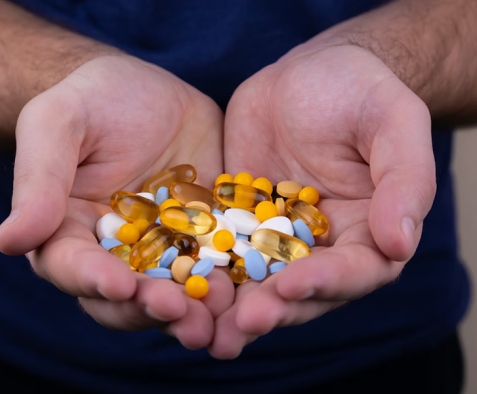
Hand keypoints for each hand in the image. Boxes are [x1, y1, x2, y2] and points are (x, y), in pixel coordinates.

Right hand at [0, 55, 233, 348]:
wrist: (148, 91)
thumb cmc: (93, 100)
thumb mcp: (58, 123)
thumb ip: (38, 180)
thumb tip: (9, 242)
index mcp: (72, 233)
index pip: (75, 267)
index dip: (94, 280)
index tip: (118, 285)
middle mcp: (118, 253)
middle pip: (128, 295)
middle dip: (150, 308)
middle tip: (177, 313)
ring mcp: (166, 249)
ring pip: (176, 291)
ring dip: (195, 311)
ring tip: (216, 318)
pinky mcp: (206, 236)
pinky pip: (219, 264)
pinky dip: (233, 280)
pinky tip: (250, 288)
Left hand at [210, 44, 435, 357]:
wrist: (307, 74)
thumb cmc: (359, 91)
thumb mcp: (393, 122)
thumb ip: (405, 179)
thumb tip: (401, 243)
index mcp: (366, 231)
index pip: (354, 271)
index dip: (327, 282)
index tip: (294, 285)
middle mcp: (321, 245)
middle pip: (301, 289)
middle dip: (274, 308)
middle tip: (243, 323)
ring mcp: (275, 235)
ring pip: (257, 279)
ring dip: (234, 307)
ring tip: (208, 329)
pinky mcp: (239, 221)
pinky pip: (221, 248)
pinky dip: (204, 268)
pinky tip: (179, 284)